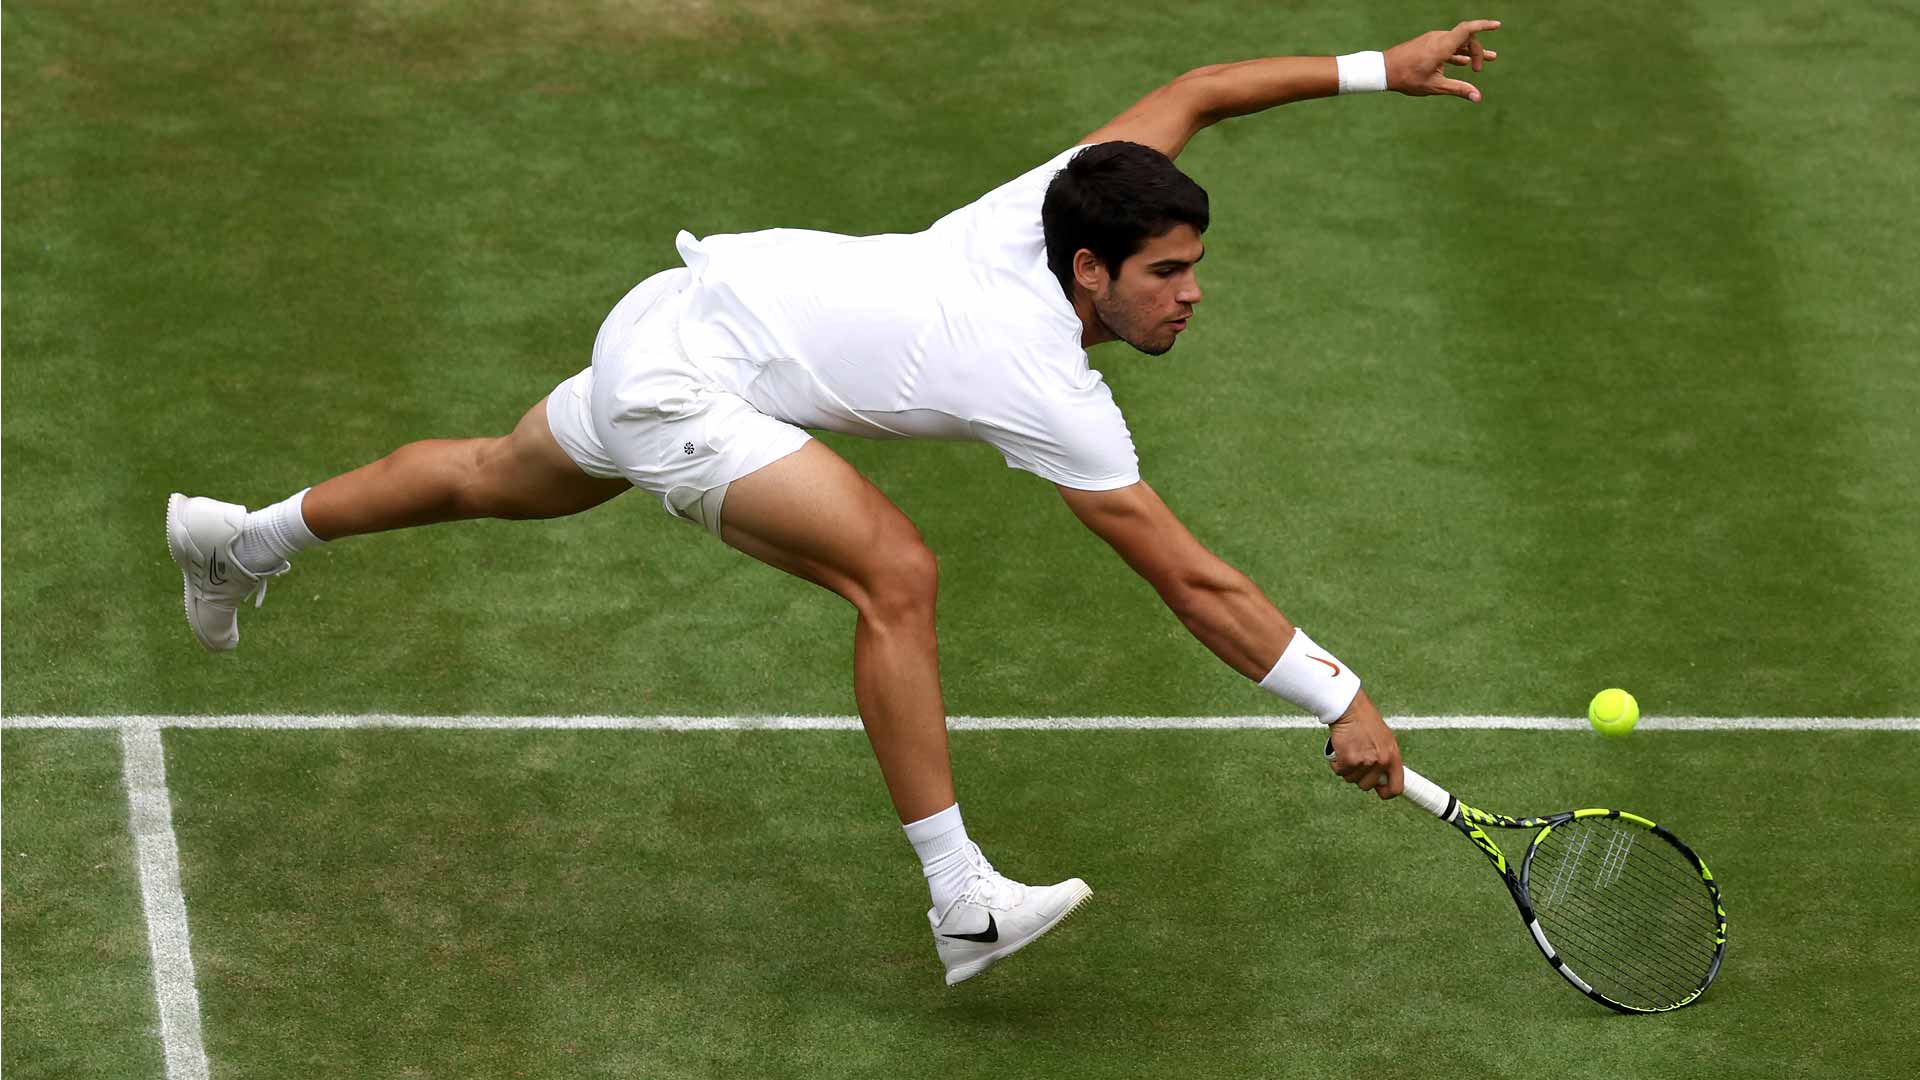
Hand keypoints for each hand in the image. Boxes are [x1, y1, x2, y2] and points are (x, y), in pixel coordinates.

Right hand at [1326, 690, 1403, 799]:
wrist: (1350, 709)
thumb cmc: (1365, 722)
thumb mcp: (1384, 740)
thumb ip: (1385, 759)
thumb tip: (1382, 781)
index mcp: (1393, 756)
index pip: (1396, 787)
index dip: (1386, 792)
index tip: (1379, 791)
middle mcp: (1381, 761)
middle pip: (1367, 785)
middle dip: (1358, 776)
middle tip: (1355, 759)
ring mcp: (1365, 761)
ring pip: (1351, 779)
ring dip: (1346, 768)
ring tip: (1348, 750)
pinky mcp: (1349, 760)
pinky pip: (1340, 771)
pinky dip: (1336, 763)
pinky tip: (1339, 750)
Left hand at [1384, 19, 1501, 102]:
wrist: (1383, 70)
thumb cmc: (1407, 78)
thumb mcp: (1435, 86)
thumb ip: (1458, 89)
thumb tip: (1478, 97)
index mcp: (1442, 46)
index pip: (1468, 29)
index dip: (1484, 25)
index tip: (1497, 25)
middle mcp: (1438, 39)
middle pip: (1466, 38)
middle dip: (1477, 52)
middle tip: (1479, 70)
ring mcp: (1432, 40)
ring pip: (1457, 43)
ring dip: (1471, 52)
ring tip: (1488, 61)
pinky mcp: (1427, 44)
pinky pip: (1448, 46)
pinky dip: (1458, 54)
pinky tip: (1464, 62)